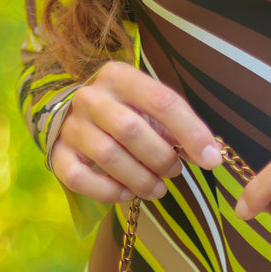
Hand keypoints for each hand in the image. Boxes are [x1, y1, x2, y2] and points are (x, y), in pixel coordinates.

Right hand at [50, 61, 222, 202]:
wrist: (71, 119)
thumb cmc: (123, 115)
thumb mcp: (149, 109)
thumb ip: (176, 126)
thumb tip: (210, 155)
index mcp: (120, 77)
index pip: (161, 100)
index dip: (191, 132)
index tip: (211, 160)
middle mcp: (91, 97)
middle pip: (131, 130)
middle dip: (161, 158)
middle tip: (174, 171)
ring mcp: (71, 126)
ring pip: (109, 157)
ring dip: (142, 180)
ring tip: (157, 188)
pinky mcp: (59, 156)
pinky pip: (83, 179)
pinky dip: (111, 193)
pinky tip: (126, 193)